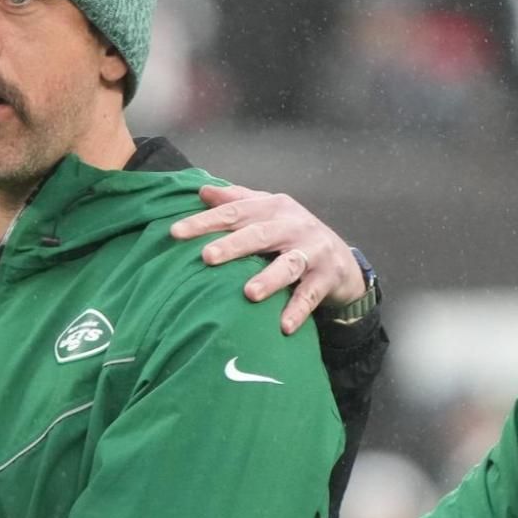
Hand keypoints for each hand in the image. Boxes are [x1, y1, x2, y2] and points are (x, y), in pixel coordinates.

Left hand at [171, 184, 365, 333]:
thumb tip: (201, 191)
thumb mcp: (268, 213)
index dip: (205, 221)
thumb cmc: (293, 235)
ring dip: (269, 279)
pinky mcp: (326, 278)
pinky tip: (284, 326)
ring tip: (249, 293)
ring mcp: (312, 252)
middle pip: (259, 234)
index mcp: (273, 207)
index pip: (234, 212)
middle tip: (207, 257)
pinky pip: (310, 296)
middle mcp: (293, 225)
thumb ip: (237, 201)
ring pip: (288, 264)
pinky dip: (298, 310)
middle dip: (233, 245)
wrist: (341, 261)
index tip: (175, 233)